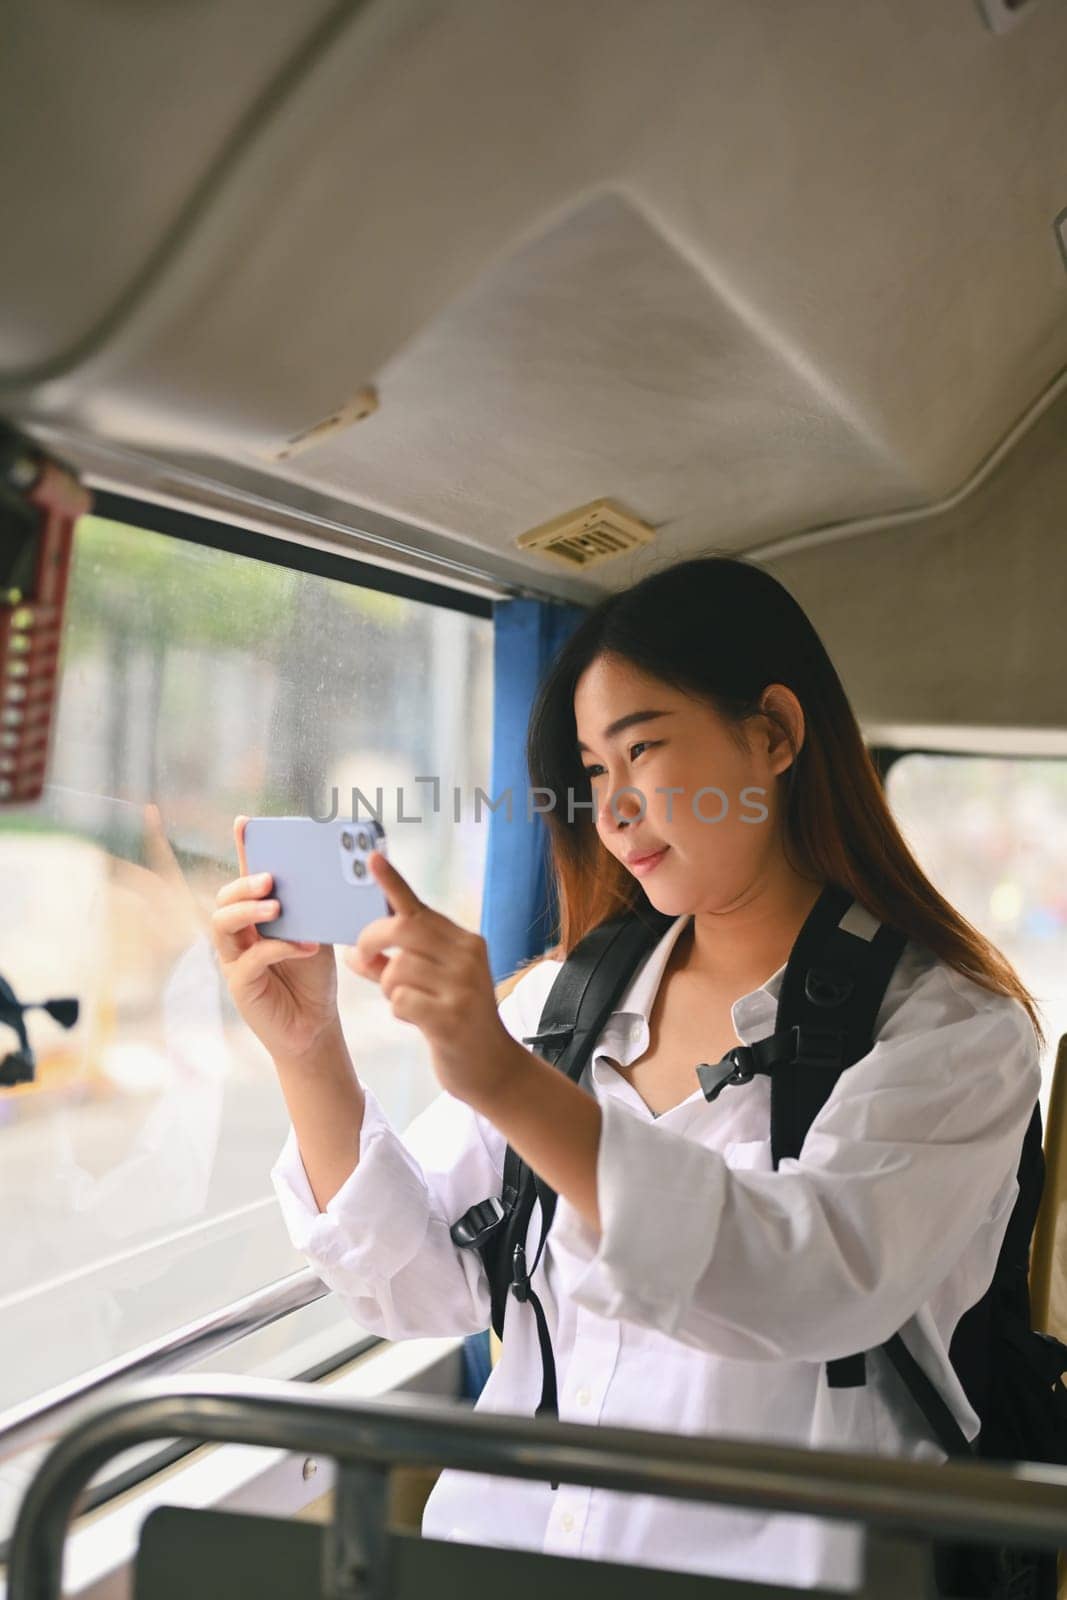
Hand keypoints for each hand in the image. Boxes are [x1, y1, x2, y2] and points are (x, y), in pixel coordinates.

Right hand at [210, 815, 339, 1063]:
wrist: (316, 1025)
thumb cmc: (314, 978)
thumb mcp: (316, 934)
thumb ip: (311, 909)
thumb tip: (323, 874)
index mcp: (256, 917)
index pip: (246, 878)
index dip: (243, 849)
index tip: (245, 822)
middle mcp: (239, 935)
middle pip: (225, 899)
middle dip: (245, 884)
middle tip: (270, 879)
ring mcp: (235, 960)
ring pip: (223, 925)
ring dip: (249, 911)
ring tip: (278, 908)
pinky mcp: (240, 985)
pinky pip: (248, 960)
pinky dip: (276, 949)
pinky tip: (302, 947)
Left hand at [344, 853, 525, 1109]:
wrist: (491, 1067)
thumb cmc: (456, 1021)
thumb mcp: (431, 985)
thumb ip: (396, 965)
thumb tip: (356, 953)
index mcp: (465, 942)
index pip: (419, 907)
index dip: (392, 882)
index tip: (371, 857)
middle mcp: (467, 956)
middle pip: (402, 930)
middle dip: (371, 941)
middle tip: (364, 958)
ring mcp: (462, 986)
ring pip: (397, 968)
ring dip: (387, 987)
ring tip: (405, 1001)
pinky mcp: (451, 1016)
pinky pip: (400, 1000)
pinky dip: (397, 1010)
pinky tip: (415, 1019)